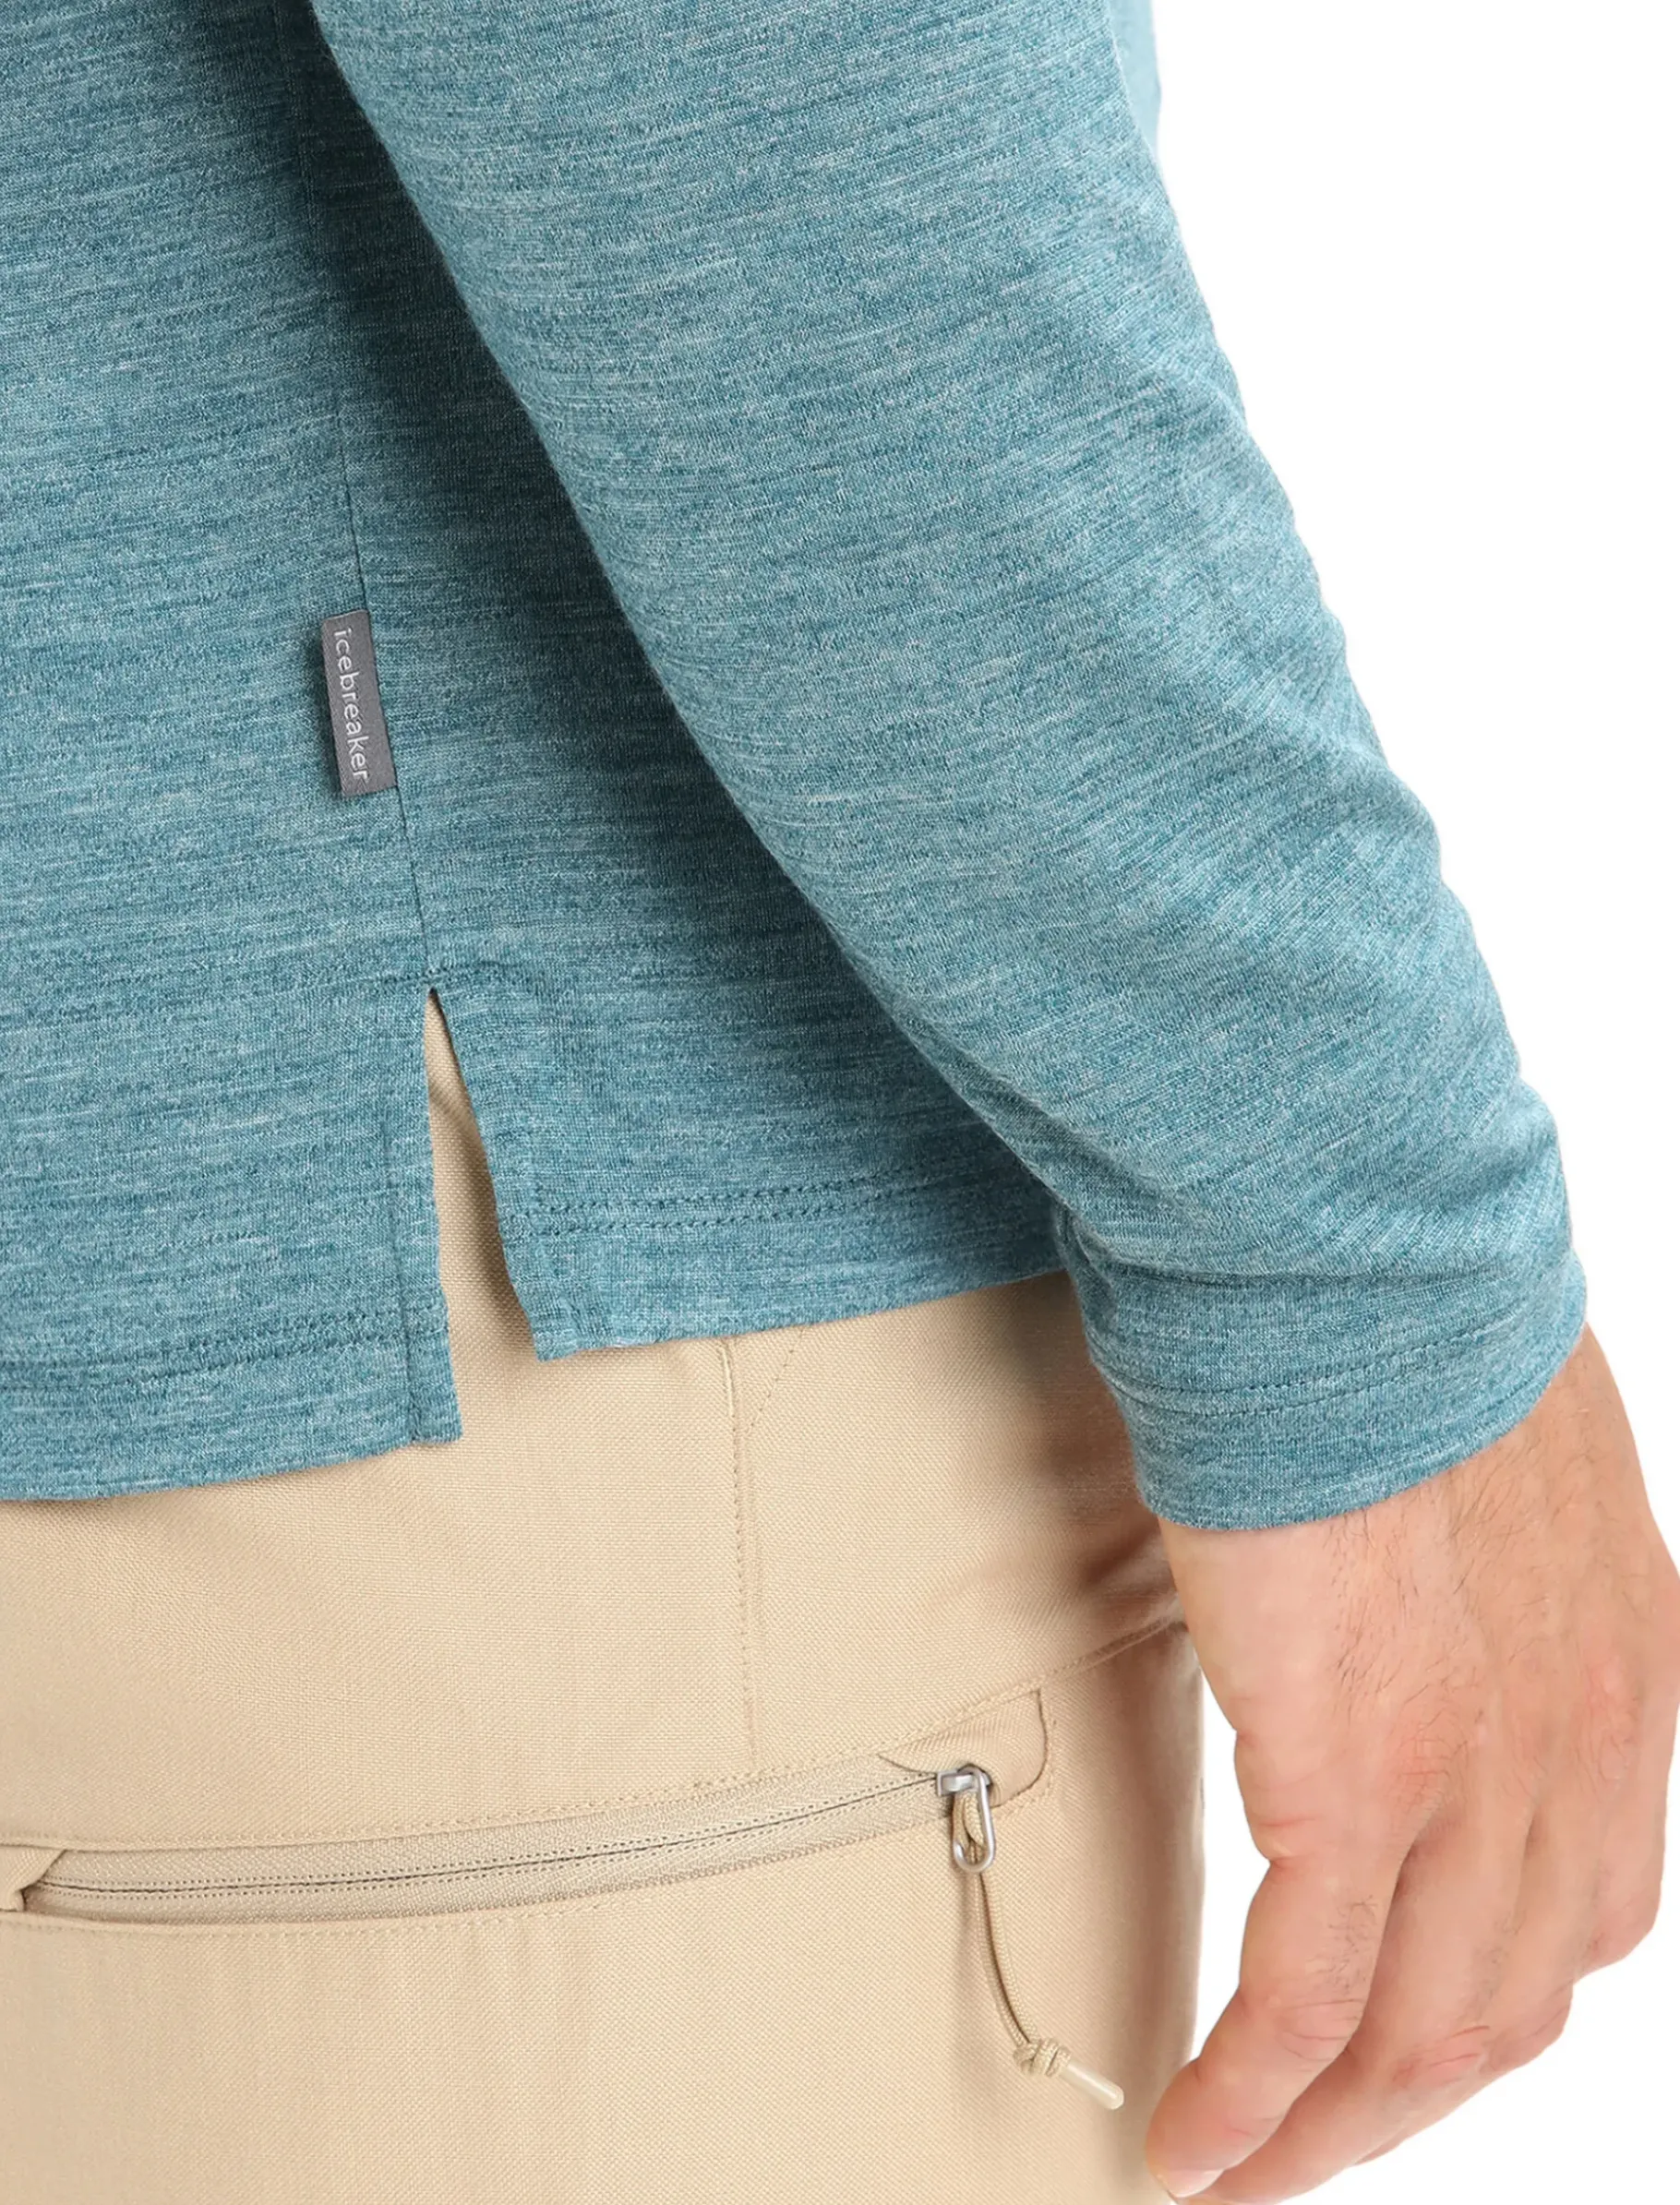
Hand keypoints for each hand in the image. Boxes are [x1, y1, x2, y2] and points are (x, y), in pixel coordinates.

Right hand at [1145, 1325, 1679, 2200]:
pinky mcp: (1356, 1777)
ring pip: (1421, 2032)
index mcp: (1624, 1673)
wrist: (1353, 1262)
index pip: (1588, 1903)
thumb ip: (1479, 1555)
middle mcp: (1581, 1750)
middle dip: (1409, 2099)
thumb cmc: (1397, 1318)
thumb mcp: (1495, 1458)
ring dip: (1327, 2128)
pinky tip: (1194, 2138)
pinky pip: (1308, 2000)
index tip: (1406, 2031)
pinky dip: (1250, 2093)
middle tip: (1310, 2145)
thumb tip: (1403, 1576)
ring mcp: (1478, 1776)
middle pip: (1512, 1999)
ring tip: (1237, 2172)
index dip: (1494, 1995)